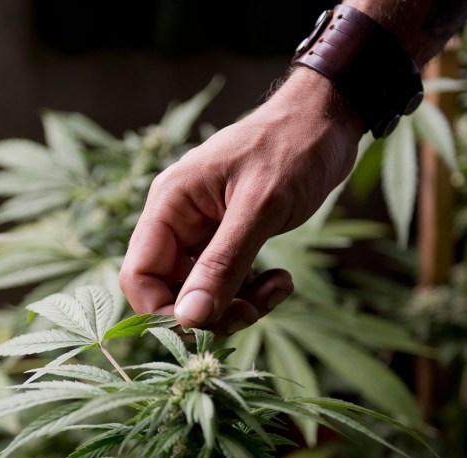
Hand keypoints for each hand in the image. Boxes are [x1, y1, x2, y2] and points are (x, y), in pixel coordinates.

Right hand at [119, 68, 362, 334]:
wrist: (327, 122)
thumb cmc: (292, 149)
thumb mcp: (260, 208)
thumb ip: (223, 264)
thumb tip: (188, 318)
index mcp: (170, 203)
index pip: (138, 274)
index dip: (164, 310)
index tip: (206, 325)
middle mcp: (178, 218)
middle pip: (170, 289)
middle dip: (210, 311)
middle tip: (253, 311)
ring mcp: (203, 230)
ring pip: (201, 291)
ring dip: (238, 303)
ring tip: (278, 288)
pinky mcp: (228, 237)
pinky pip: (227, 281)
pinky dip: (251, 291)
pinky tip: (281, 279)